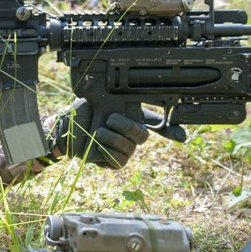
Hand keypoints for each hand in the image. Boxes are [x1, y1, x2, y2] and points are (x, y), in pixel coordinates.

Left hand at [47, 99, 186, 168]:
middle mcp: (132, 135)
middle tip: (111, 118)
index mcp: (134, 118)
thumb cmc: (87, 111)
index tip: (182, 136)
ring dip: (113, 137)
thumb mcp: (104, 98)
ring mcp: (124, 150)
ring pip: (130, 148)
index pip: (160, 125)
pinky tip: (99, 143)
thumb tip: (135, 89)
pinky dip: (108, 150)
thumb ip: (121, 96)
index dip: (174, 131)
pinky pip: (118, 160)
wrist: (68, 126)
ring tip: (100, 130)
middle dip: (127, 126)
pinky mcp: (112, 162)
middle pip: (143, 135)